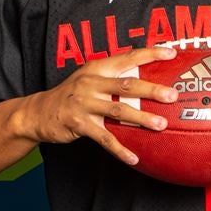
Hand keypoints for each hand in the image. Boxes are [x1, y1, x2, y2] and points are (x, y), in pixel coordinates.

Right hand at [24, 47, 177, 164]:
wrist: (38, 112)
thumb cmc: (71, 94)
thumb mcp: (89, 78)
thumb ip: (114, 77)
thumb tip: (147, 78)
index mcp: (97, 68)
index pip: (127, 57)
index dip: (150, 54)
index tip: (171, 53)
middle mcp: (91, 83)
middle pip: (126, 85)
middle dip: (151, 89)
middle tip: (172, 95)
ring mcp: (84, 103)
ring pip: (118, 110)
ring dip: (142, 118)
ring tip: (161, 124)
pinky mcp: (79, 124)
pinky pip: (104, 138)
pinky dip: (120, 149)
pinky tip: (134, 158)